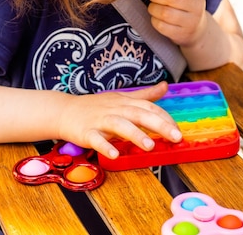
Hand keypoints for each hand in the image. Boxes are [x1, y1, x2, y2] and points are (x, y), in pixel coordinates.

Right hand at [56, 82, 181, 158]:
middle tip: (176, 137)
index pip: (149, 107)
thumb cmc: (96, 106)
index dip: (165, 118)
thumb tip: (165, 86)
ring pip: (119, 125)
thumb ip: (145, 95)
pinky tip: (114, 155)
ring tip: (149, 146)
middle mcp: (115, 109)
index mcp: (125, 102)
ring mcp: (100, 120)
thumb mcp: (121, 98)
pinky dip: (105, 146)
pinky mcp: (86, 132)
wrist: (64, 111)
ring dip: (135, 134)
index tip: (178, 130)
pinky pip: (96, 139)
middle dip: (159, 125)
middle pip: (139, 114)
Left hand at [147, 0, 207, 46]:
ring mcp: (190, 22)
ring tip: (153, 6)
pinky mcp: (180, 34)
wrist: (195, 29)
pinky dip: (154, 20)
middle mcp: (197, 6)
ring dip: (153, 8)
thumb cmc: (183, 3)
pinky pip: (161, 26)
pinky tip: (157, 17)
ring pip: (165, 13)